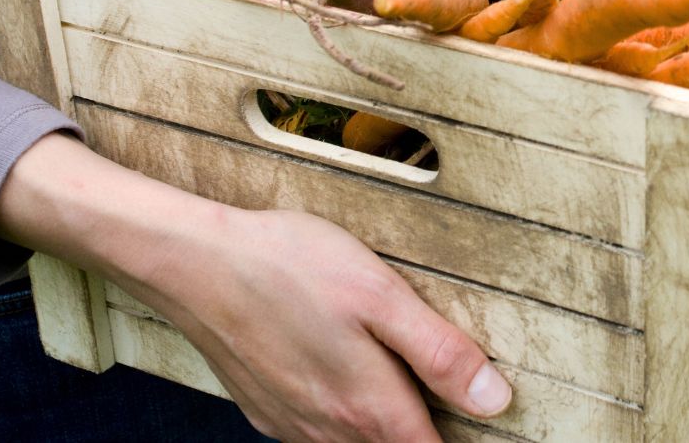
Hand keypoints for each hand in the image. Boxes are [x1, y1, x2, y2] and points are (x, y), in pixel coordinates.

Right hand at [0, 133, 510, 441]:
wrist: (194, 263)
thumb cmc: (289, 266)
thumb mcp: (381, 295)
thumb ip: (439, 352)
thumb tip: (494, 399)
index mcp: (369, 406)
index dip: (462, 440)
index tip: (481, 426)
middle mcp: (329, 429)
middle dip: (422, 432)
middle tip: (443, 392)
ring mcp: (292, 425)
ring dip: (381, 425)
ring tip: (396, 380)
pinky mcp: (265, 411)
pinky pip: (316, 432)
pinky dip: (340, 417)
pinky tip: (343, 373)